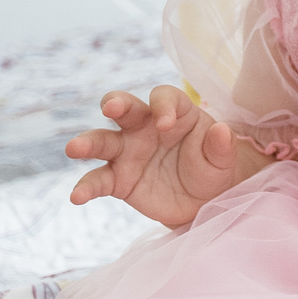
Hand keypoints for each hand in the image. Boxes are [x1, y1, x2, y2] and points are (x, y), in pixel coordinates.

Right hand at [65, 85, 243, 227]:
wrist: (203, 201)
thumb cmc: (212, 169)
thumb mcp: (223, 159)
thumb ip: (221, 146)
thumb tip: (222, 131)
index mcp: (174, 113)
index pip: (163, 97)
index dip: (163, 106)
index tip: (166, 124)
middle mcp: (144, 127)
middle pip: (125, 108)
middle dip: (115, 103)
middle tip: (110, 107)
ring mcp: (127, 153)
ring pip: (102, 141)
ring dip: (87, 143)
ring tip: (74, 149)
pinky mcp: (118, 180)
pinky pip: (98, 181)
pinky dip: (86, 187)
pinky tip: (77, 197)